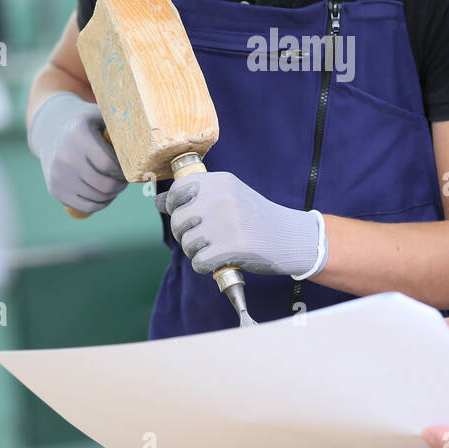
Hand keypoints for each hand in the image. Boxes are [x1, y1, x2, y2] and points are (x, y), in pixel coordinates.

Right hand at [27, 92, 126, 213]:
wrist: (51, 131)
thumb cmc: (88, 125)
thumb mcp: (102, 117)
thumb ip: (122, 128)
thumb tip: (152, 142)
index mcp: (78, 135)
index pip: (108, 164)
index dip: (124, 170)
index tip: (130, 167)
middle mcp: (65, 156)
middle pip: (104, 184)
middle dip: (120, 184)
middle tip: (125, 179)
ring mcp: (58, 175)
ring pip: (97, 197)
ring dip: (112, 194)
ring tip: (115, 183)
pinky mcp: (55, 190)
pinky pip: (86, 207)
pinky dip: (100, 203)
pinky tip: (104, 193)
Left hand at [155, 172, 325, 278]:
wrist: (289, 236)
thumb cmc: (255, 217)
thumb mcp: (228, 196)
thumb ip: (196, 196)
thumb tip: (159, 201)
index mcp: (220, 181)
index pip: (177, 191)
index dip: (174, 206)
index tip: (185, 214)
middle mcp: (221, 198)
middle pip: (179, 221)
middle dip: (185, 235)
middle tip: (204, 238)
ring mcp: (227, 222)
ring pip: (187, 243)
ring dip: (196, 252)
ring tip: (215, 248)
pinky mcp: (232, 247)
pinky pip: (199, 261)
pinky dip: (205, 266)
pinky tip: (218, 260)